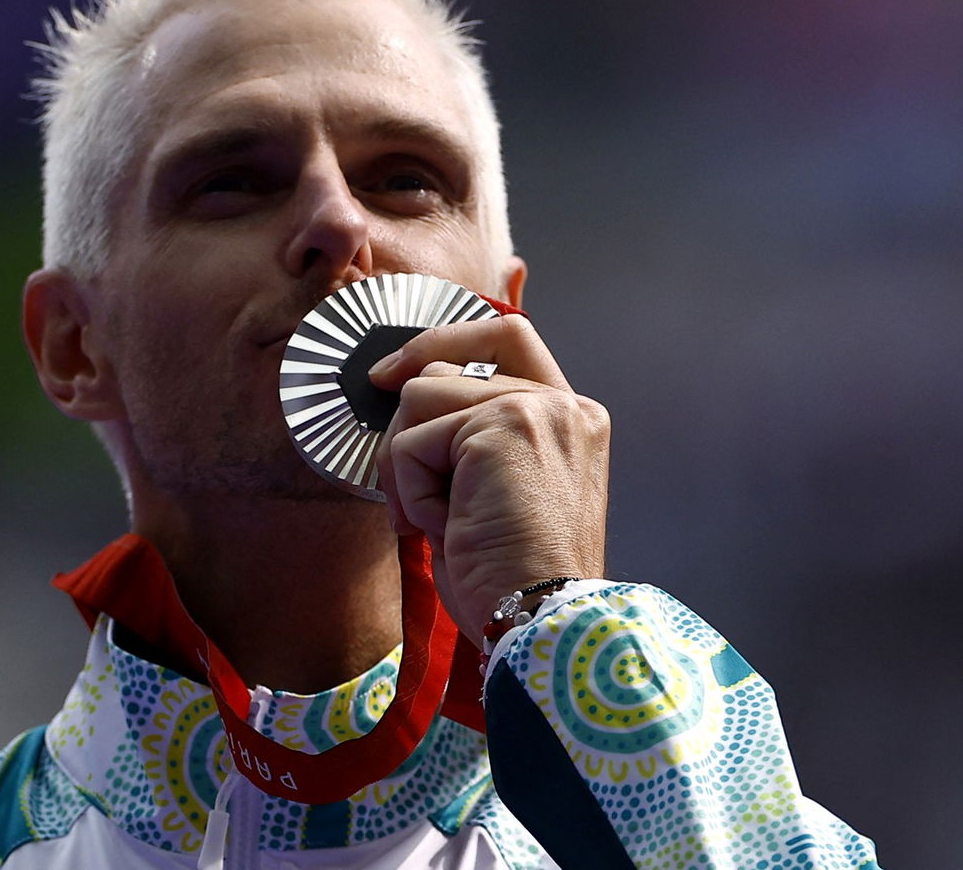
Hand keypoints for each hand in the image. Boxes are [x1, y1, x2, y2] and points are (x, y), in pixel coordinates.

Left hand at [368, 314, 609, 647]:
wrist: (540, 624)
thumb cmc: (511, 582)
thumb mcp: (492, 497)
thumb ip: (469, 439)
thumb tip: (402, 398)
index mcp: (571, 421)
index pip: (506, 338)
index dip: (442, 341)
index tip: (391, 374)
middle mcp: (564, 406)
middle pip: (444, 368)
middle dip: (405, 431)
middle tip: (410, 497)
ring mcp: (537, 409)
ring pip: (420, 396)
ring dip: (410, 468)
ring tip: (445, 521)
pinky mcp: (503, 426)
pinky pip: (413, 443)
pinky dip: (412, 493)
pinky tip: (449, 529)